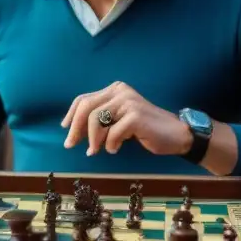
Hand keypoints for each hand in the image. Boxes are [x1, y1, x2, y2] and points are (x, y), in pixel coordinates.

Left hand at [61, 81, 192, 156]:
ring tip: (96, 151)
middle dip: (75, 129)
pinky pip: (112, 133)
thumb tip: (73, 131)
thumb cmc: (145, 129)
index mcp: (114, 89)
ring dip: (93, 140)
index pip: (84, 99)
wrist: (175, 135)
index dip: (71, 115)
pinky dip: (110, 145)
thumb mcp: (119, 120)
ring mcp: (128, 102)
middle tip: (71, 145)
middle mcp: (120, 91)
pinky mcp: (136, 116)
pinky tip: (116, 149)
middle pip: (86, 108)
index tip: (65, 129)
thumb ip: (100, 120)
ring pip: (96, 120)